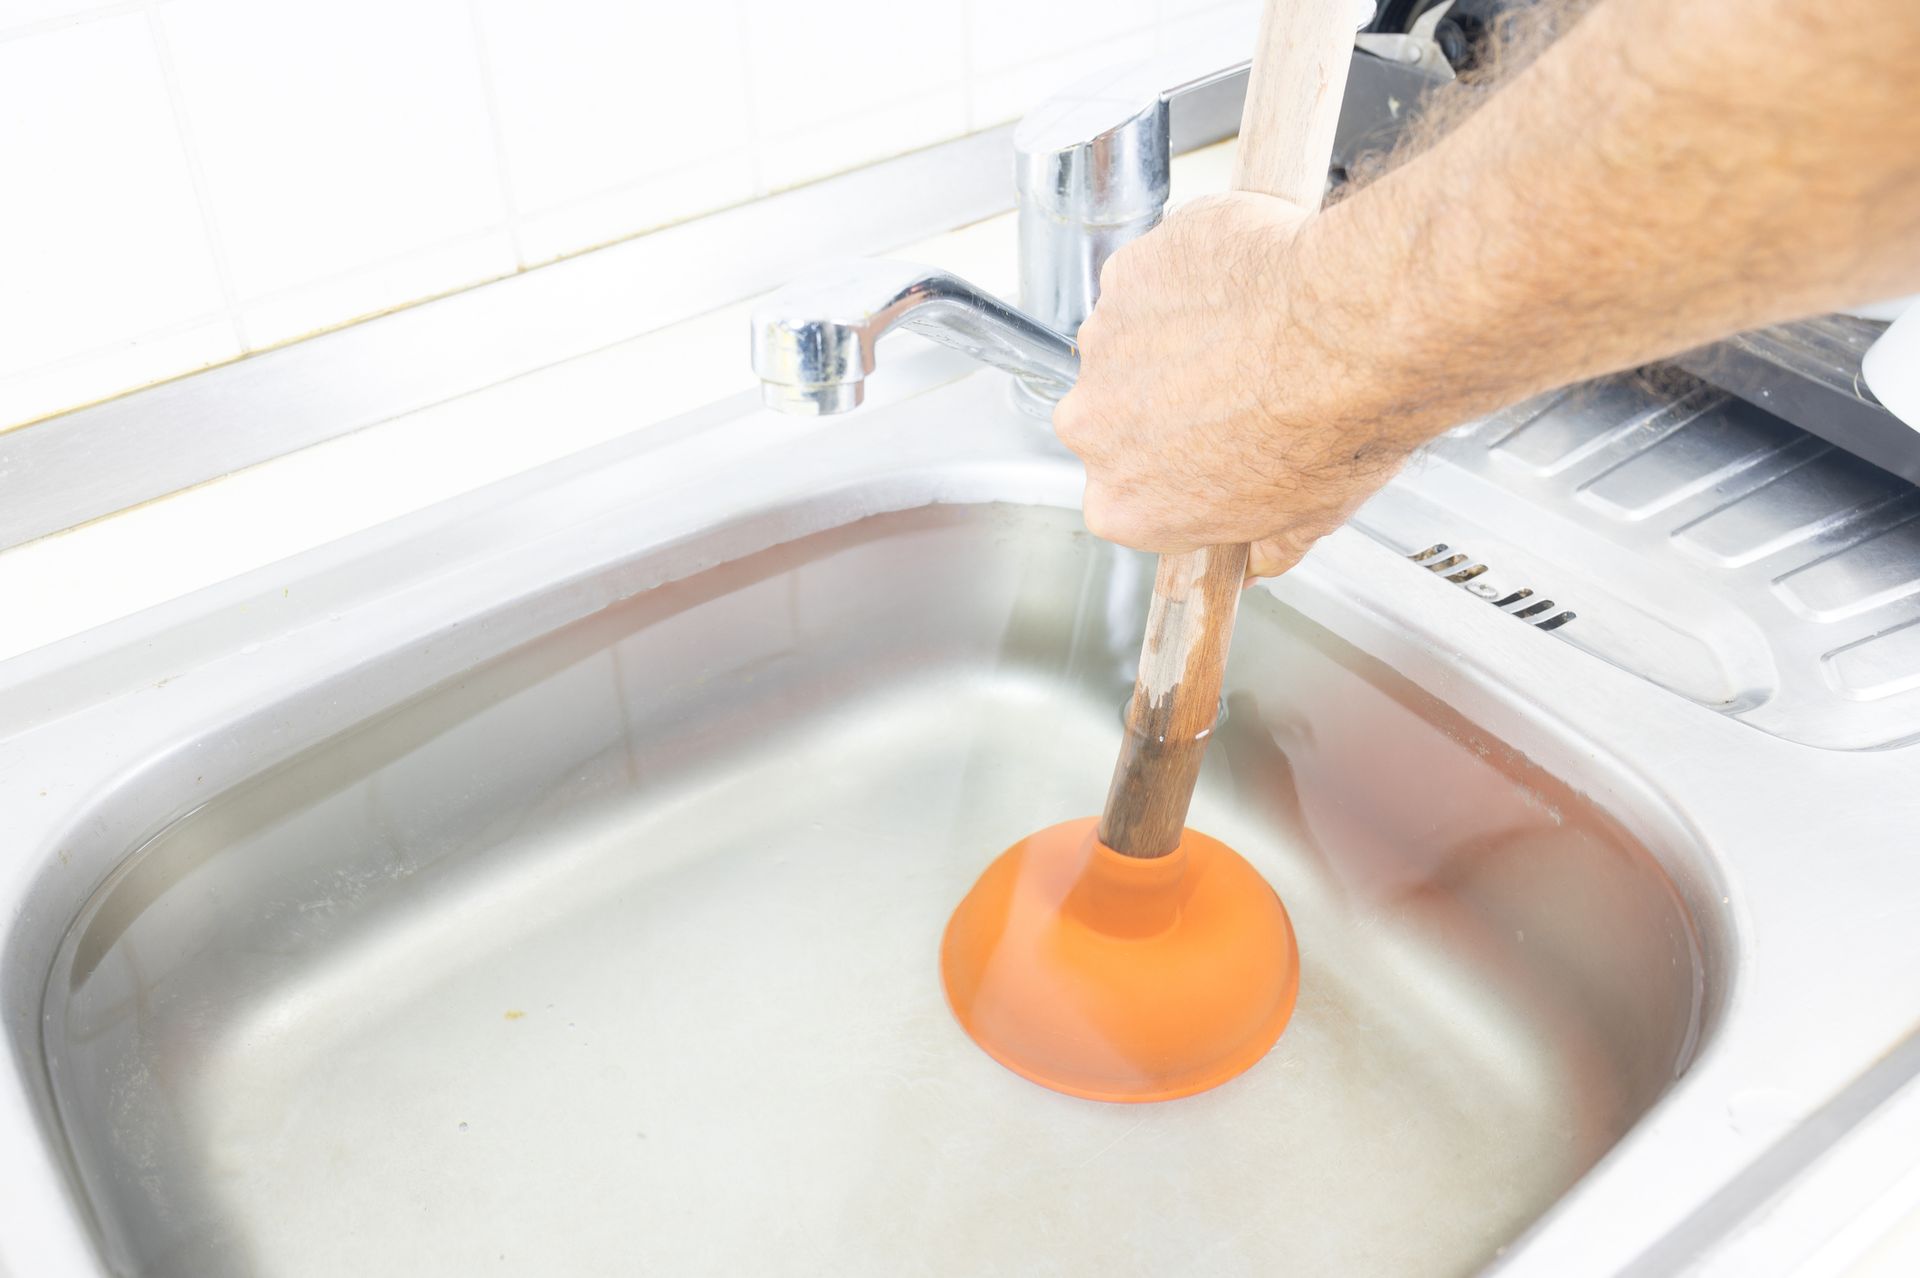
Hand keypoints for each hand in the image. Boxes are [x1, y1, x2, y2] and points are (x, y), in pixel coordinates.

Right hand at [1053, 192, 1421, 579]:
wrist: (1355, 334)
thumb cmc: (1332, 429)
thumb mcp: (1307, 521)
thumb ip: (1264, 546)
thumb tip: (1260, 560)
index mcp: (1123, 506)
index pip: (1129, 499)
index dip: (1174, 475)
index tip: (1211, 457)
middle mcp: (1093, 428)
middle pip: (1116, 420)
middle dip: (1165, 405)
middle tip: (1238, 389)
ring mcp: (1103, 346)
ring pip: (1131, 345)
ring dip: (1177, 340)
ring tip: (1251, 335)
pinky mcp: (1126, 278)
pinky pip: (1151, 282)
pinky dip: (1187, 282)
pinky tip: (1244, 290)